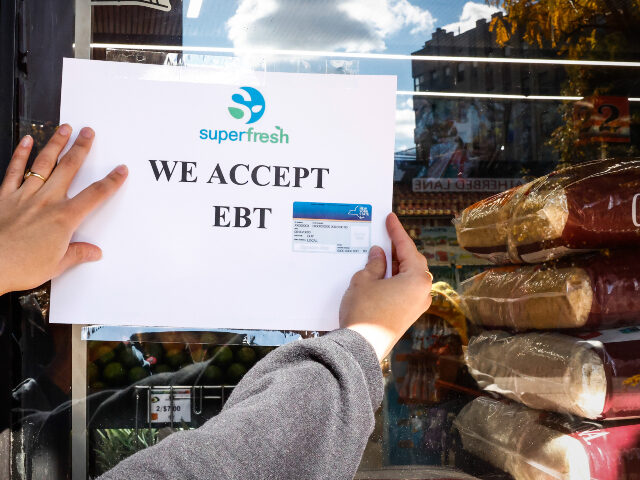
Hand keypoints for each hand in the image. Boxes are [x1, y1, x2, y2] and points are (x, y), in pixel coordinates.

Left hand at [0, 125, 127, 294]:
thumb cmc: (20, 266)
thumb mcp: (56, 265)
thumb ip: (76, 254)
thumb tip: (92, 251)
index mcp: (64, 218)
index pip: (95, 195)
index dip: (111, 181)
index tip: (120, 170)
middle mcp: (46, 202)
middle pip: (69, 168)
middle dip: (81, 148)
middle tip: (88, 133)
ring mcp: (24, 196)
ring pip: (44, 163)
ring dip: (56, 144)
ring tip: (65, 129)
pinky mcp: (5, 197)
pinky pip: (14, 171)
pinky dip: (20, 154)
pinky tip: (26, 141)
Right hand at [339, 213, 431, 360]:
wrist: (361, 346)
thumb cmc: (364, 311)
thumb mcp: (364, 280)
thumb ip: (374, 264)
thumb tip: (379, 255)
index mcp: (417, 279)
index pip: (407, 248)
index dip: (396, 231)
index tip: (391, 218)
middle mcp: (423, 292)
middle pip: (413, 262)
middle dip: (399, 248)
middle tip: (385, 235)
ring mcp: (417, 305)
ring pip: (410, 277)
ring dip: (397, 264)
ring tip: (381, 253)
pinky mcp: (408, 315)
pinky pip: (405, 289)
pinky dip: (396, 278)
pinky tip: (382, 274)